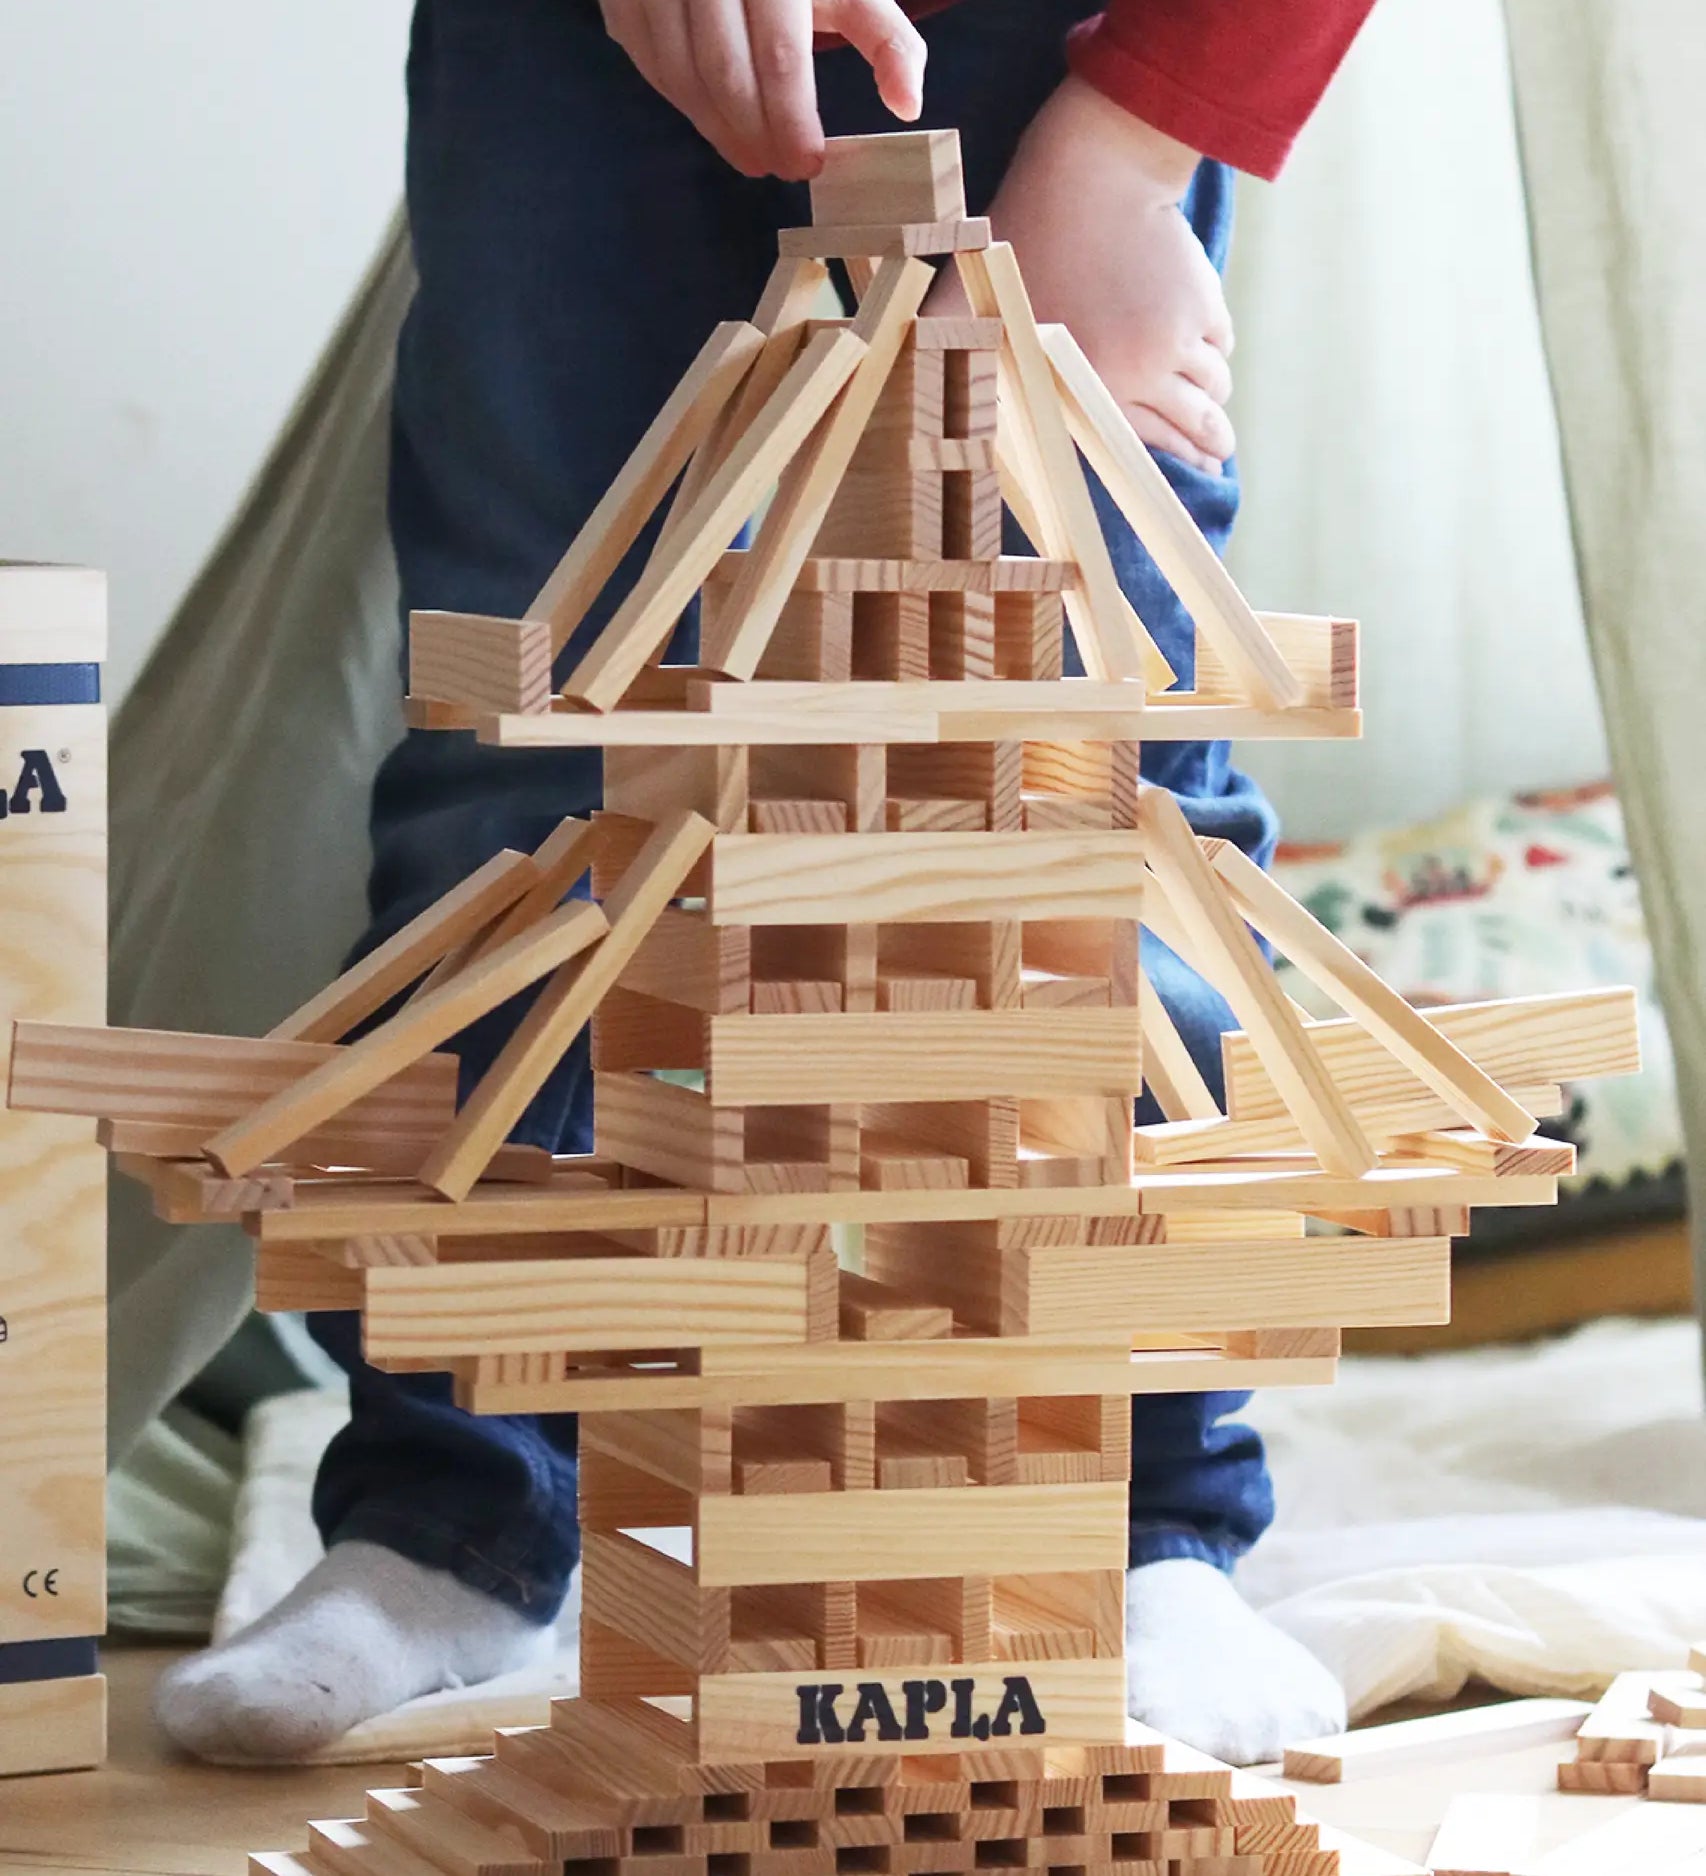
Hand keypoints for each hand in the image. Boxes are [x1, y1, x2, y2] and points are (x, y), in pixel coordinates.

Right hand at [600, 0, 925, 180]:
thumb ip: (885, 40)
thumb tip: (908, 105)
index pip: (779, 59)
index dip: (791, 122)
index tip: (807, 164)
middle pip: (725, 74)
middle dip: (752, 134)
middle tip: (774, 169)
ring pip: (680, 74)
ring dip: (714, 128)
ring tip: (747, 154)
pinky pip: (648, 61)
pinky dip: (680, 100)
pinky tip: (711, 117)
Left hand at [935, 76, 1233, 471]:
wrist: (1092, 176)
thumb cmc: (1020, 240)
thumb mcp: (970, 311)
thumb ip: (953, 361)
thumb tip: (921, 415)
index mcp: (1082, 386)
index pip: (1139, 448)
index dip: (1167, 465)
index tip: (1183, 473)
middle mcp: (1139, 372)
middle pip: (1194, 427)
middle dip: (1208, 446)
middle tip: (1215, 454)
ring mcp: (1175, 337)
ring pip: (1214, 387)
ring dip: (1213, 400)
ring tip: (1212, 408)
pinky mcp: (1201, 301)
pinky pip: (1221, 344)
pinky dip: (1216, 352)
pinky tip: (1206, 354)